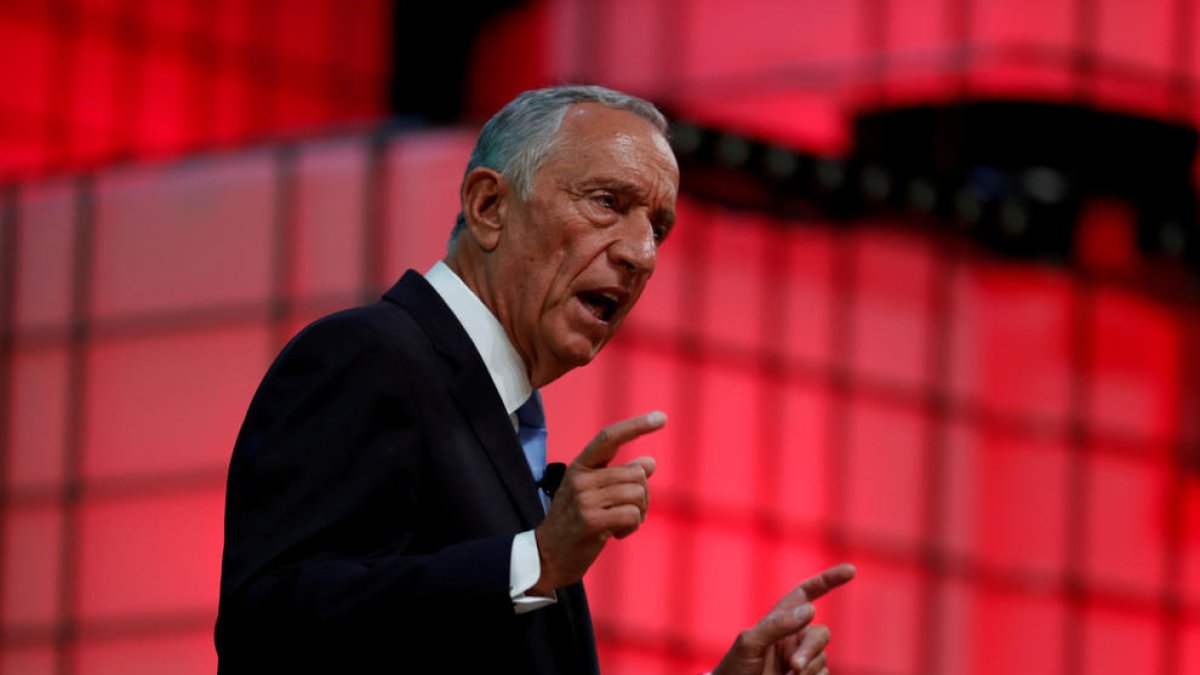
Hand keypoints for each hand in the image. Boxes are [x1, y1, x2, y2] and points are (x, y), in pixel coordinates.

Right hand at [531, 411, 664, 593]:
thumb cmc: (576, 523)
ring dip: (638, 513)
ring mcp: (583, 499)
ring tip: (621, 524)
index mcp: (581, 466)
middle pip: (636, 474)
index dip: (636, 426)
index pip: (609, 437)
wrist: (549, 556)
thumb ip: (620, 476)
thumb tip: (650, 462)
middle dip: (643, 496)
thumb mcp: (595, 493)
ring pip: (638, 494)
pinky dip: (632, 526)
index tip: (662, 417)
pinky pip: (632, 515)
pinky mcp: (590, 520)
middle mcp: (580, 478)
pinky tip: (617, 535)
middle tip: (629, 513)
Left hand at [712, 563, 855, 674]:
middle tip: (793, 667)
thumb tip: (810, 609)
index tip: (850, 569)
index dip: (828, 580)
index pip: (807, 593)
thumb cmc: (736, 667)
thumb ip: (778, 625)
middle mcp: (795, 636)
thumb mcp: (750, 643)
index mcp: (781, 619)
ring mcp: (803, 659)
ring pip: (822, 658)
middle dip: (810, 650)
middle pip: (821, 633)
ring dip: (807, 670)